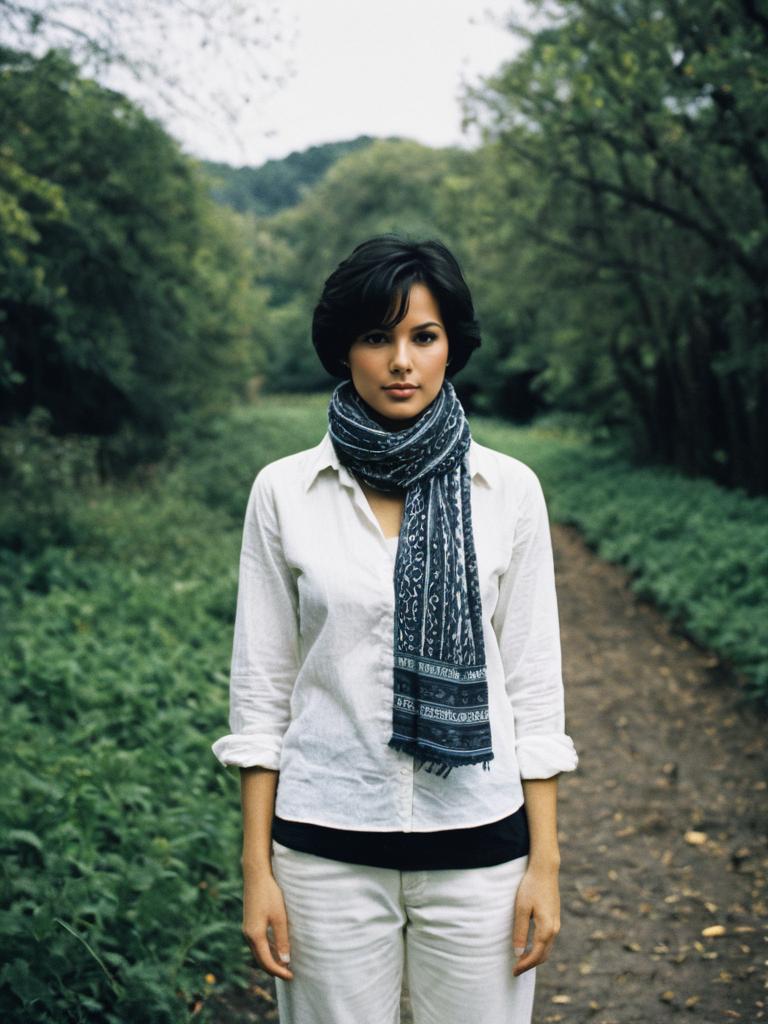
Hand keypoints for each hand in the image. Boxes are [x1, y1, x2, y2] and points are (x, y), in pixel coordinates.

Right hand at [242, 871, 293, 980]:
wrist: (256, 876)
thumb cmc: (269, 894)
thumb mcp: (279, 917)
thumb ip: (282, 939)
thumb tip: (285, 961)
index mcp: (255, 935)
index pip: (266, 962)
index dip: (279, 972)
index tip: (291, 976)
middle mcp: (248, 935)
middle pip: (260, 960)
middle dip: (274, 969)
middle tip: (289, 974)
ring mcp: (247, 929)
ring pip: (258, 952)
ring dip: (270, 960)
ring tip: (285, 965)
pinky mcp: (249, 923)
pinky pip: (258, 943)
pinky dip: (267, 950)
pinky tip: (277, 949)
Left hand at [511, 861, 560, 976]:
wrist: (545, 870)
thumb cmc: (531, 887)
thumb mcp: (521, 908)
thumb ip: (520, 931)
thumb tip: (519, 953)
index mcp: (546, 928)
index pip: (536, 955)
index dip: (525, 965)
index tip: (514, 971)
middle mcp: (554, 929)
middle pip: (544, 955)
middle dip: (530, 964)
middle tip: (515, 969)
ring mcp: (556, 924)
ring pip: (547, 948)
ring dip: (535, 957)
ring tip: (521, 960)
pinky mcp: (554, 918)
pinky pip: (548, 940)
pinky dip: (539, 948)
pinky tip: (529, 946)